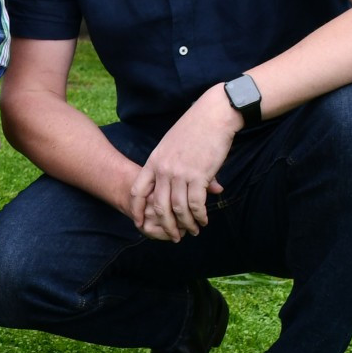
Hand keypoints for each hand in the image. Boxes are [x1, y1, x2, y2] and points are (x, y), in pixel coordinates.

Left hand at [128, 86, 238, 240]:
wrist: (213, 115)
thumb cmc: (195, 128)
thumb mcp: (171, 145)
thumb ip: (167, 165)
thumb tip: (168, 182)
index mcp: (154, 161)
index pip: (137, 191)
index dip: (137, 210)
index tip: (140, 223)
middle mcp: (164, 170)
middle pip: (158, 206)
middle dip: (166, 226)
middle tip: (174, 237)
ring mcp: (180, 173)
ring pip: (178, 209)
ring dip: (186, 224)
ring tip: (193, 231)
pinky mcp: (199, 176)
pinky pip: (196, 205)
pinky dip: (200, 216)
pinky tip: (204, 220)